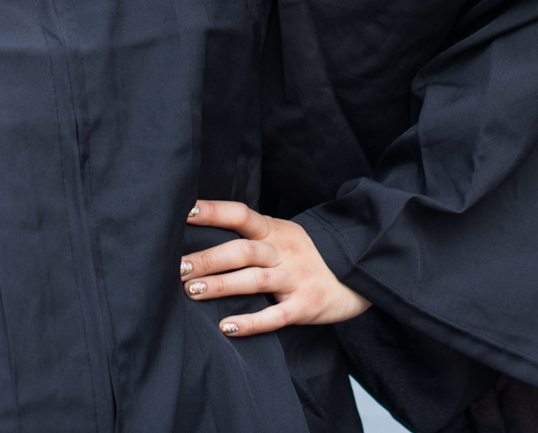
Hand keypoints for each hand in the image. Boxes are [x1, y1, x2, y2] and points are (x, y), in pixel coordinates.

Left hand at [179, 199, 370, 336]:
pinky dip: (251, 322)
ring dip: (222, 285)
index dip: (214, 211)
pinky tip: (227, 326)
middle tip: (178, 267)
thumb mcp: (283, 235)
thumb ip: (252, 236)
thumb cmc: (307, 255)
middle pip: (243, 250)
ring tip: (192, 291)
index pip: (241, 214)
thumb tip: (202, 238)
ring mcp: (296, 278)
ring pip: (255, 280)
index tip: (185, 212)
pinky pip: (276, 315)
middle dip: (209, 257)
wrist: (359, 273)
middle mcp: (284, 251)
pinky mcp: (305, 306)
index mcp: (275, 230)